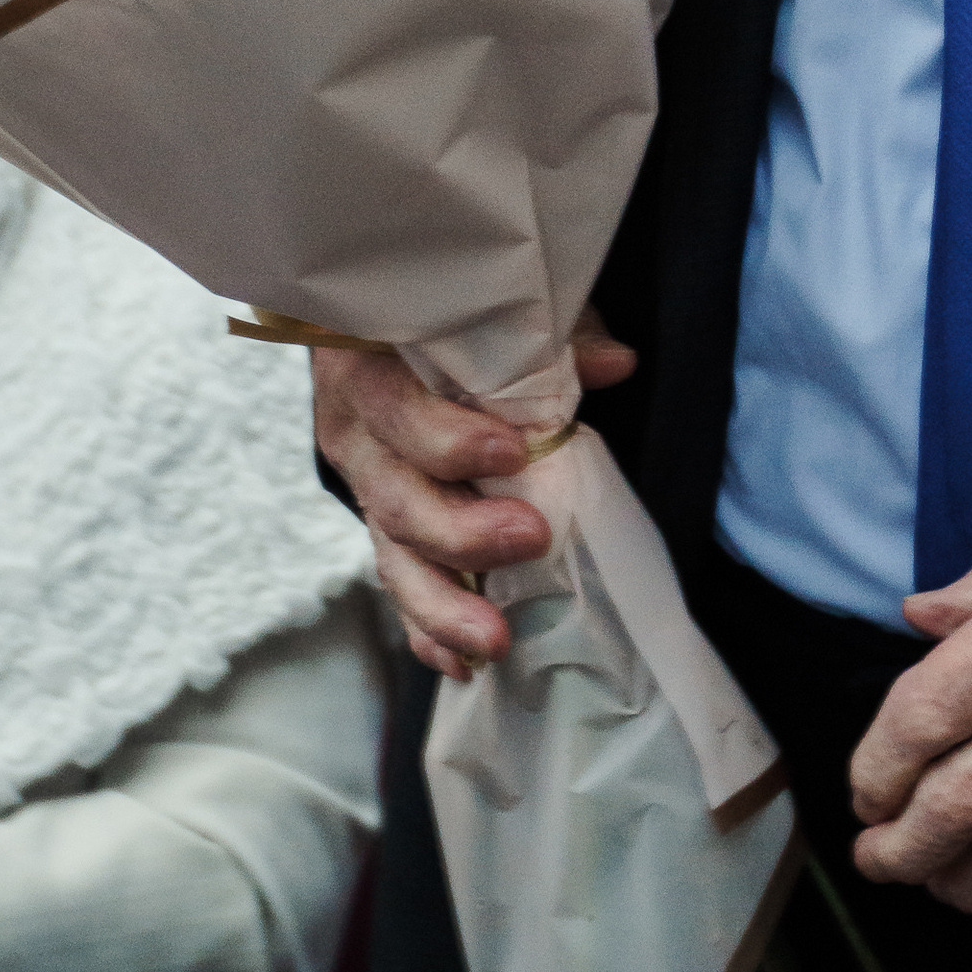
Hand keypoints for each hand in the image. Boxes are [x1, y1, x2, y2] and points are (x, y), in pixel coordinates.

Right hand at [314, 308, 637, 679]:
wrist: (377, 329)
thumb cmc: (445, 312)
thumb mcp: (493, 306)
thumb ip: (551, 332)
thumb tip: (614, 363)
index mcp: (369, 369)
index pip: (396, 410)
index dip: (448, 438)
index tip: (513, 453)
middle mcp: (357, 436)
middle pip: (395, 499)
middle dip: (460, 532)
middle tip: (529, 539)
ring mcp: (367, 490)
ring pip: (393, 558)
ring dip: (442, 606)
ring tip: (494, 641)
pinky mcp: (385, 529)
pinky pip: (400, 587)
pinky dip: (429, 631)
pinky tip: (464, 664)